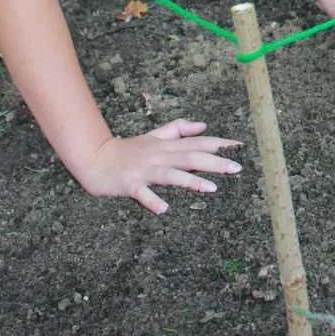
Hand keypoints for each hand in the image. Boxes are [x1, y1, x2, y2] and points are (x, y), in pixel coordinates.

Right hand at [78, 120, 242, 214]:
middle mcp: (157, 155)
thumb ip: (178, 129)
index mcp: (165, 145)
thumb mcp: (154, 136)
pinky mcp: (130, 185)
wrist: (95, 159)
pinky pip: (143, 194)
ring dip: (191, 182)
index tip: (239, 146)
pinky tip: (164, 209)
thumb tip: (203, 126)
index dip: (218, 143)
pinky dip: (153, 201)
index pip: (196, 142)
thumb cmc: (128, 150)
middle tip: (237, 168)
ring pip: (170, 175)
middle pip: (189, 157)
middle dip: (214, 162)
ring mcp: (144, 170)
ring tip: (211, 189)